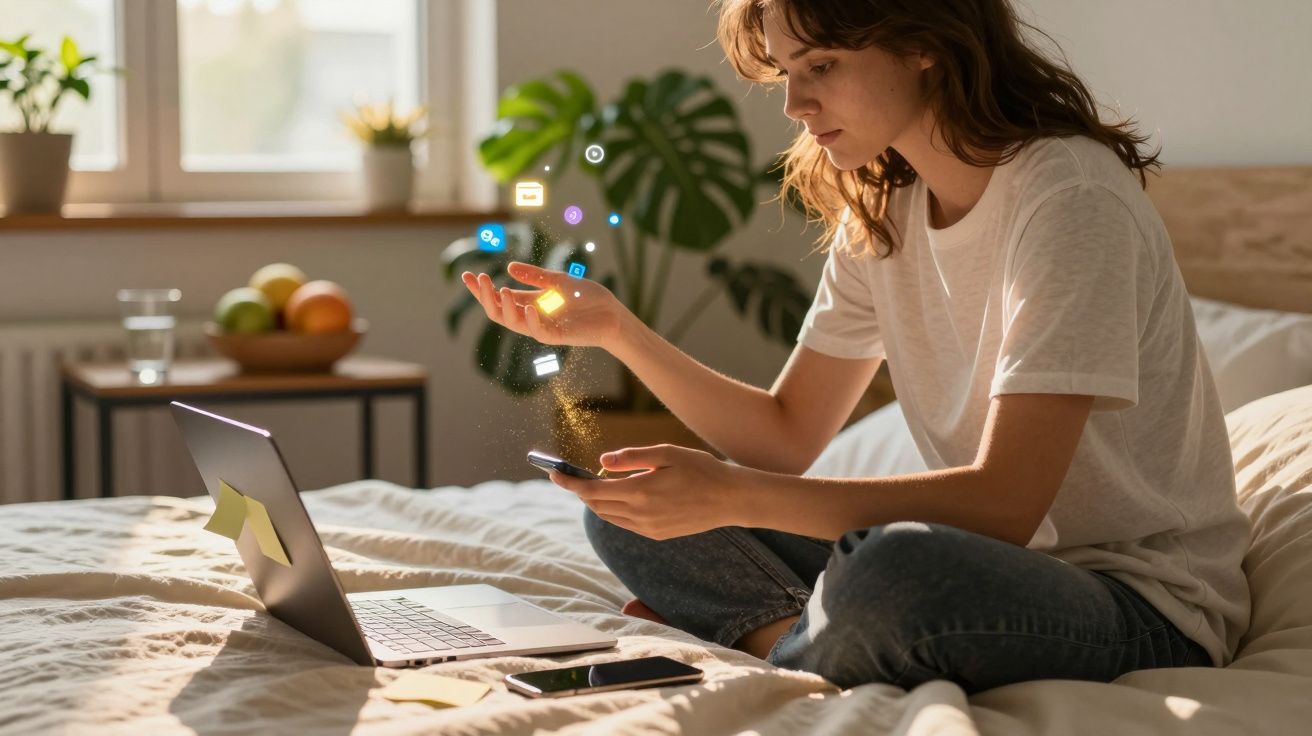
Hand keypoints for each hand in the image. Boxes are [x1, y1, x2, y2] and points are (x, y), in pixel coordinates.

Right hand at [460, 262, 629, 349]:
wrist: (613, 314)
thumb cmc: (588, 298)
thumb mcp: (558, 280)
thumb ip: (535, 276)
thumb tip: (508, 269)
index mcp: (530, 303)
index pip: (500, 297)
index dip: (482, 289)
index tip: (466, 275)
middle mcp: (532, 317)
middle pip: (499, 311)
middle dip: (485, 297)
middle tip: (477, 279)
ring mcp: (543, 327)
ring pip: (514, 323)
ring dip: (505, 308)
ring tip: (501, 290)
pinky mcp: (558, 336)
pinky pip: (539, 332)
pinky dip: (532, 320)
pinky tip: (528, 307)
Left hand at [548, 444, 747, 539]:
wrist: (730, 499)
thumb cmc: (701, 469)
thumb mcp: (667, 453)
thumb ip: (632, 457)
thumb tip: (602, 461)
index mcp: (640, 492)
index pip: (592, 490)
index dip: (569, 482)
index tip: (553, 474)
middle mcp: (640, 514)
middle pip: (596, 505)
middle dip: (581, 490)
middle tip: (572, 475)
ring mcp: (648, 528)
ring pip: (608, 516)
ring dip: (596, 501)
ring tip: (594, 484)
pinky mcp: (656, 534)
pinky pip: (624, 524)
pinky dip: (613, 511)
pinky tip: (619, 497)